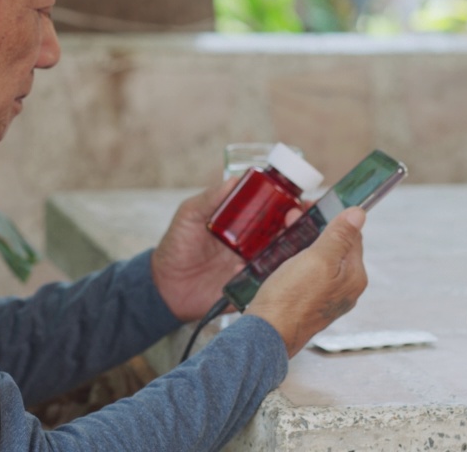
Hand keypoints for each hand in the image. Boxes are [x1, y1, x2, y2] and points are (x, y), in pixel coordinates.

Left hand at [150, 178, 302, 321]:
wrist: (164, 285)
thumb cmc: (175, 246)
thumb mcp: (189, 215)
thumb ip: (210, 199)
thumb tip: (234, 179)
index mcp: (243, 224)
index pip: (272, 211)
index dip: (289, 204)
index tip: (302, 198)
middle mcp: (253, 244)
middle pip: (284, 231)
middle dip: (297, 222)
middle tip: (297, 215)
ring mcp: (252, 265)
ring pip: (281, 254)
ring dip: (291, 245)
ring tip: (291, 236)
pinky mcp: (248, 285)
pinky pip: (267, 279)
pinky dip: (269, 272)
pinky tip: (259, 265)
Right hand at [246, 207, 367, 356]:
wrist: (266, 335)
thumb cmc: (290, 300)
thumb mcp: (317, 260)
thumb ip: (339, 236)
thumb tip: (358, 214)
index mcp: (353, 277)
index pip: (352, 236)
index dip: (331, 218)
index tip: (310, 208)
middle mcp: (343, 288)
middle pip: (334, 248)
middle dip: (313, 230)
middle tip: (291, 220)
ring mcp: (325, 297)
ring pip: (316, 260)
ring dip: (300, 245)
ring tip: (280, 238)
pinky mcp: (306, 303)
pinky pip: (303, 275)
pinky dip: (291, 263)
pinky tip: (276, 260)